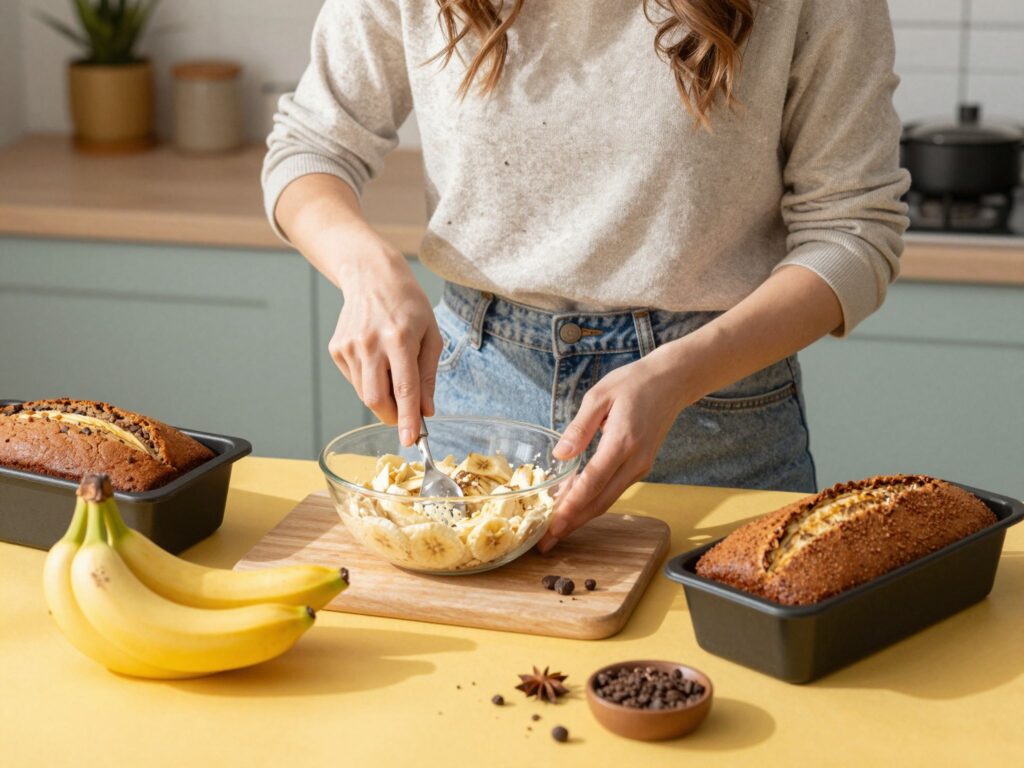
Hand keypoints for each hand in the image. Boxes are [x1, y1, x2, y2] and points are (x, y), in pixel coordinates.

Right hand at [328, 249, 442, 445]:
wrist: (372, 277)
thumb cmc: (408, 306)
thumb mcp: (431, 336)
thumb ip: (428, 376)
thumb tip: (426, 411)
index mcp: (400, 338)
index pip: (404, 388)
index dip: (408, 418)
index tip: (411, 440)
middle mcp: (371, 343)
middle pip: (377, 398)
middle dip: (393, 416)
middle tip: (405, 415)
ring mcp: (350, 346)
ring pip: (365, 394)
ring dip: (382, 398)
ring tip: (393, 374)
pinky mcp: (337, 349)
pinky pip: (355, 380)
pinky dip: (369, 381)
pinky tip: (377, 360)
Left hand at [537, 348, 694, 552]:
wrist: (672, 382)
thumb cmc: (634, 383)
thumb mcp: (600, 395)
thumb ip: (579, 427)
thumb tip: (560, 455)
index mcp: (622, 441)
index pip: (593, 482)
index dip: (571, 506)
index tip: (552, 525)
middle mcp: (635, 461)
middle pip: (600, 501)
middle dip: (572, 523)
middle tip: (546, 542)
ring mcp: (641, 467)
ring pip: (608, 500)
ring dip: (582, 517)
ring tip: (555, 532)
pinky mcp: (641, 467)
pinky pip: (614, 490)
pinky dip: (593, 503)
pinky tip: (574, 507)